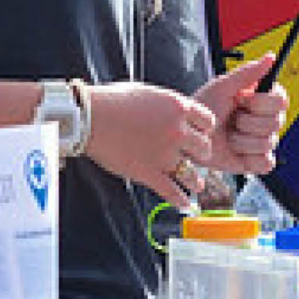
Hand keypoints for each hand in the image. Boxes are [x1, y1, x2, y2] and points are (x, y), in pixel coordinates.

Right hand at [85, 79, 218, 208]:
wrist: (90, 117)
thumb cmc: (113, 101)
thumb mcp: (149, 94)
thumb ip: (168, 107)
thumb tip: (175, 115)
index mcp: (178, 108)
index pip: (208, 121)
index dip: (205, 129)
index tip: (201, 134)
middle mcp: (177, 131)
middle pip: (204, 148)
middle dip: (201, 154)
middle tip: (197, 158)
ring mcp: (164, 154)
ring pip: (192, 174)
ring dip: (196, 181)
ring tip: (198, 185)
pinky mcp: (149, 173)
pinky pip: (171, 191)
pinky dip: (180, 200)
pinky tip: (185, 204)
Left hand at [193, 54, 285, 177]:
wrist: (189, 137)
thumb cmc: (204, 108)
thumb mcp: (222, 87)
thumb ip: (248, 72)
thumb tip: (271, 56)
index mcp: (263, 99)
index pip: (281, 101)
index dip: (261, 103)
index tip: (242, 101)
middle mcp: (268, 120)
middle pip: (275, 123)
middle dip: (246, 123)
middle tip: (231, 120)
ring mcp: (263, 141)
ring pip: (267, 143)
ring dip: (241, 140)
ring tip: (228, 136)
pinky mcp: (257, 161)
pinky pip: (266, 163)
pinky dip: (249, 158)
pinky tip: (235, 151)